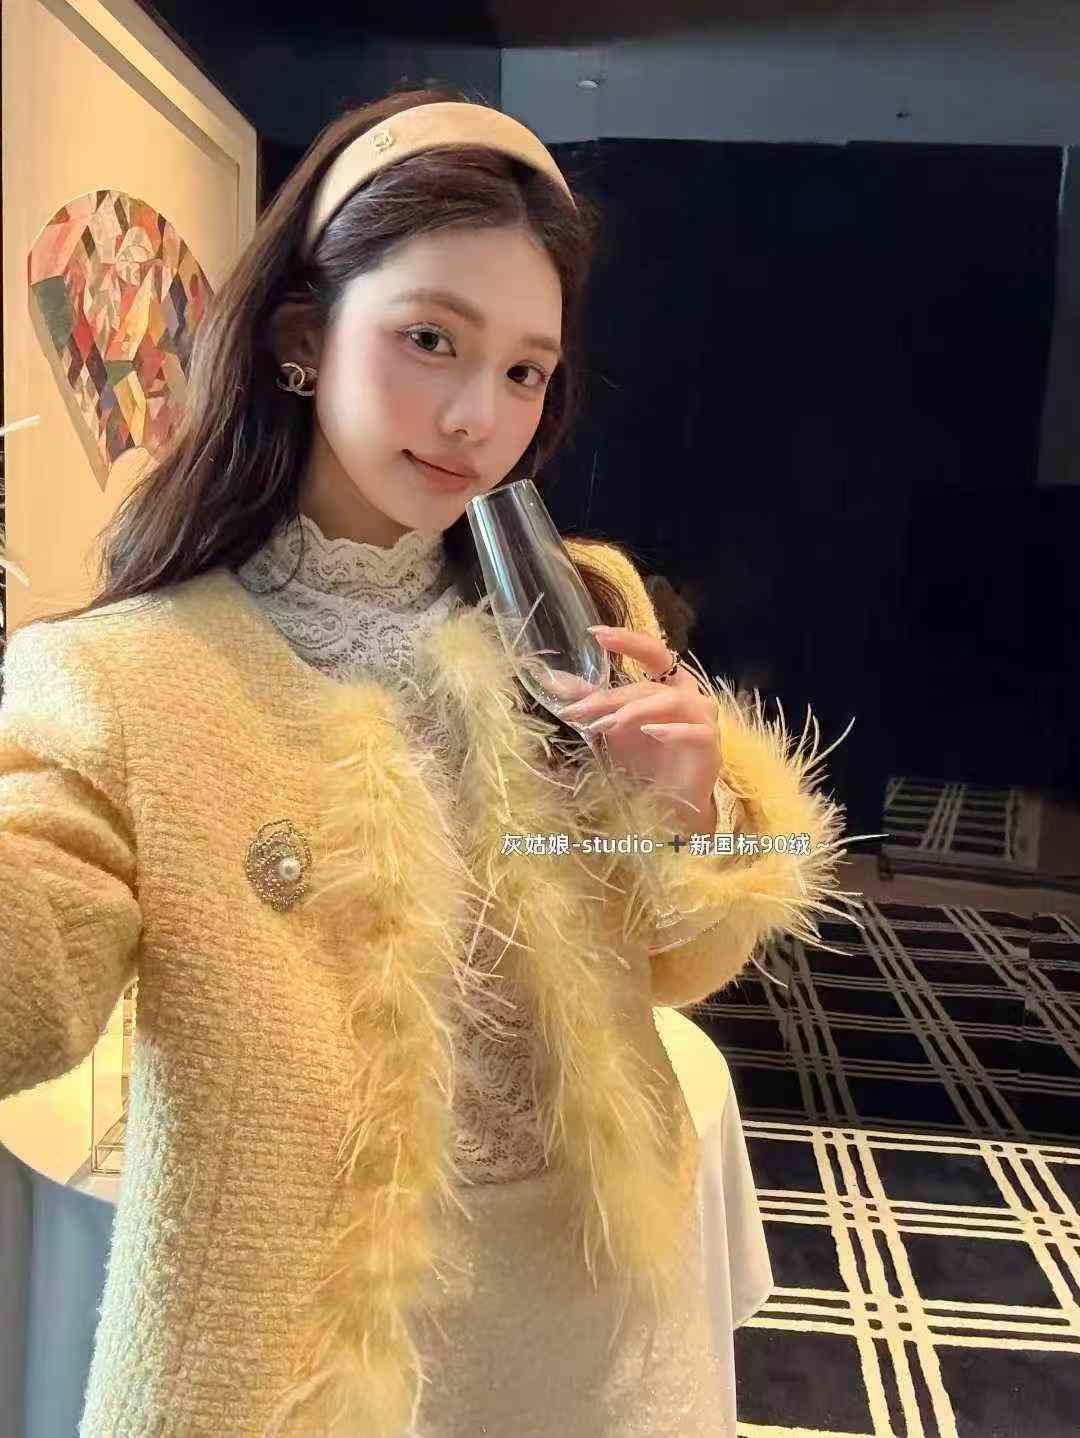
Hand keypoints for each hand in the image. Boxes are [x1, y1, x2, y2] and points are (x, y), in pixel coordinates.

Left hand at [560, 625, 722, 833]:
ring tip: (607, 724)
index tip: (596, 633)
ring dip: (635, 712)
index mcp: (669, 685)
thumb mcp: (613, 726)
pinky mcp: (711, 746)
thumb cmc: (646, 760)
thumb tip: (553, 681)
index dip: (628, 640)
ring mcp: (703, 719)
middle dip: (612, 697)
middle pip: (649, 686)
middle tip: (580, 710)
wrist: (671, 802)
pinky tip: (650, 733)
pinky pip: (695, 731)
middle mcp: (689, 696)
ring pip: (670, 702)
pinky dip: (672, 731)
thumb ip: (591, 701)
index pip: (653, 652)